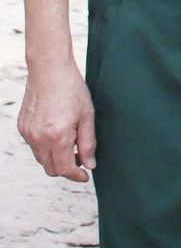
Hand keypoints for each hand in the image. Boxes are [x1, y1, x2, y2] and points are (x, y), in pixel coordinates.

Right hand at [18, 60, 95, 181]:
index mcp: (57, 137)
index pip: (64, 169)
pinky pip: (34, 146)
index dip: (76, 176)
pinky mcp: (22, 127)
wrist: (49, 70)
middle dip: (66, 169)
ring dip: (56, 158)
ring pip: (42, 158)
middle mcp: (38, 139)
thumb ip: (88, 143)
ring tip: (72, 145)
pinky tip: (58, 134)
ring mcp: (27, 133)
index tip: (85, 177)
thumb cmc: (72, 90)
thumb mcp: (87, 116)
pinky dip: (46, 147)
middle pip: (51, 168)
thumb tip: (90, 165)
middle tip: (81, 160)